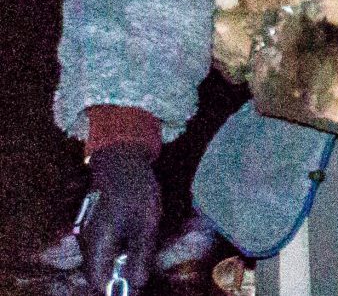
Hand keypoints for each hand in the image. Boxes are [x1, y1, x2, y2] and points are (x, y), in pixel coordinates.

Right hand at [79, 143, 158, 294]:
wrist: (121, 160)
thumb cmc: (135, 191)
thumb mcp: (146, 225)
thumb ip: (141, 257)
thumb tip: (137, 284)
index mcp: (97, 246)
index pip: (98, 283)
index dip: (115, 290)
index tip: (135, 288)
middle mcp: (87, 244)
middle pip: (98, 274)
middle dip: (118, 278)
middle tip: (142, 272)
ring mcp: (88, 235)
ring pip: (101, 261)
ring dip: (119, 264)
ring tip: (141, 253)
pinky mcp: (93, 227)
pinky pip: (103, 248)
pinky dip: (117, 251)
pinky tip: (134, 240)